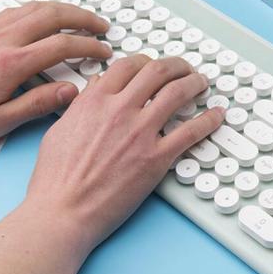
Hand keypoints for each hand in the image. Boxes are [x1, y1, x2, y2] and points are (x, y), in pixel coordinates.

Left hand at [0, 2, 111, 144]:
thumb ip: (37, 104)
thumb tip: (71, 92)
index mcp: (10, 65)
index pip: (62, 45)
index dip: (88, 45)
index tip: (103, 51)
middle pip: (51, 15)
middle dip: (82, 18)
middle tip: (100, 25)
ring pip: (33, 7)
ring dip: (62, 9)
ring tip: (80, 16)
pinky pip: (15, 9)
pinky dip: (38, 9)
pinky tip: (44, 16)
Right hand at [22, 54, 223, 255]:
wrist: (62, 211)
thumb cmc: (56, 179)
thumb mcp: (60, 130)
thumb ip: (82, 105)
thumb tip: (97, 86)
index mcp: (95, 101)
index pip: (128, 66)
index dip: (146, 62)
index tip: (154, 66)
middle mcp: (120, 110)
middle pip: (158, 72)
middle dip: (177, 66)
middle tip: (185, 69)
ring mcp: (141, 133)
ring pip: (178, 93)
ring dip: (195, 83)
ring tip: (202, 83)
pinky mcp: (157, 159)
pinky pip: (191, 132)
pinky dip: (209, 120)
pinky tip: (217, 116)